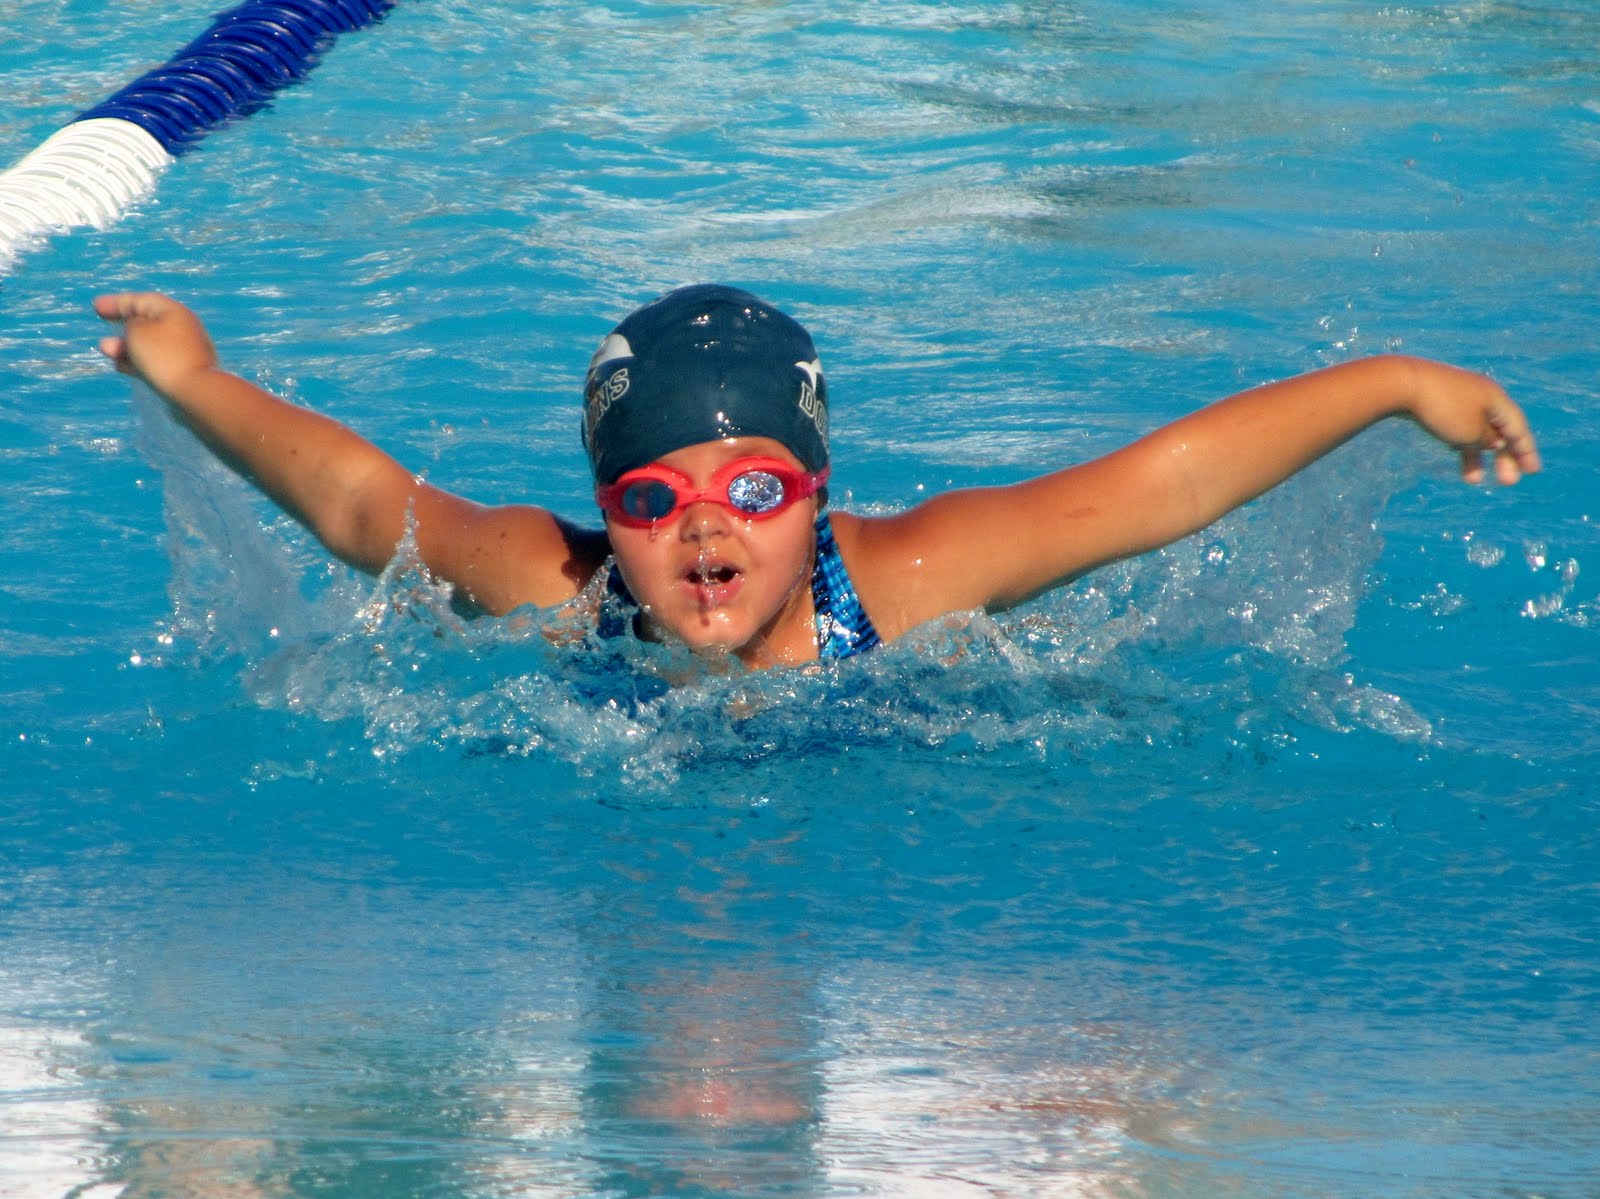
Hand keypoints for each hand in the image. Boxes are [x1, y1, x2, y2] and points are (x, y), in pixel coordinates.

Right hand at [93, 292, 218, 395]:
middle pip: (146, 322)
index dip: (117, 302)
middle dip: (121, 326)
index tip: (96, 307)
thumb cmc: (163, 355)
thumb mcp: (137, 330)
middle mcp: (182, 328)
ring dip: (126, 346)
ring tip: (106, 351)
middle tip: (102, 329)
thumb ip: (130, 324)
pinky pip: (156, 361)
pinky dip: (137, 361)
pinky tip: (121, 367)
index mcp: (174, 312)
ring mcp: (184, 351)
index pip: (142, 300)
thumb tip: (135, 332)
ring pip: (149, 344)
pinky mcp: (183, 372)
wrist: (195, 392)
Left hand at [1406, 359, 1541, 484]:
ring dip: (1476, 455)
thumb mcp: (1470, 432)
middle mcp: (1481, 395)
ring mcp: (1459, 397)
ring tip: (1472, 480)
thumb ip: (1486, 440)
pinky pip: (1456, 425)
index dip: (1526, 450)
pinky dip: (1458, 442)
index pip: (1518, 427)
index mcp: (1496, 398)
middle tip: (1507, 482)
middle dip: (1504, 457)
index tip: (1532, 471)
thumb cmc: (1442, 409)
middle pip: (1499, 429)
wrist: (1402, 384)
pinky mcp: (1438, 401)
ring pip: (1475, 430)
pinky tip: (1453, 451)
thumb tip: (1492, 443)